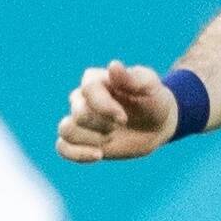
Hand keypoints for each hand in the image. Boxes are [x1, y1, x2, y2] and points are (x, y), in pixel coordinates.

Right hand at [56, 61, 176, 162]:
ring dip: (92, 139)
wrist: (157, 125)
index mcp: (97, 80)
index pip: (88, 89)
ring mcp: (79, 120)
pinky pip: (62, 147)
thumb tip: (113, 65)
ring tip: (111, 138)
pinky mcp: (79, 140)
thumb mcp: (150, 87)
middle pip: (79, 114)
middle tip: (122, 124)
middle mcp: (83, 98)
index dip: (104, 107)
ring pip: (66, 130)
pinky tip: (99, 154)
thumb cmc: (153, 100)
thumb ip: (131, 78)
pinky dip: (77, 154)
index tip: (124, 118)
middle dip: (103, 124)